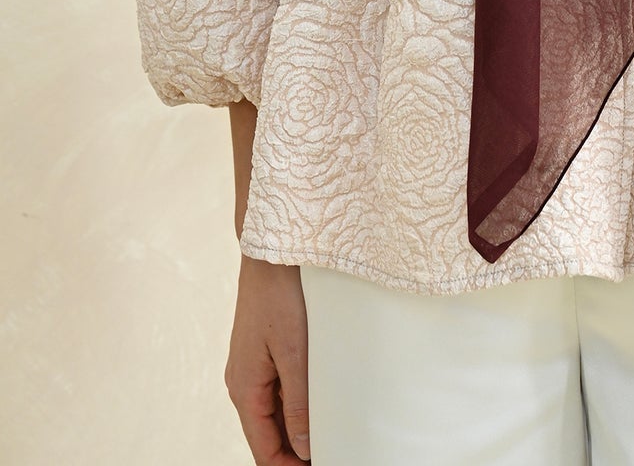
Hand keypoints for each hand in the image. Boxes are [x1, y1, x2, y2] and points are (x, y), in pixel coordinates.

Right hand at [225, 255, 311, 462]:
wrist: (269, 251)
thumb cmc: (279, 296)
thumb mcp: (293, 352)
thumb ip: (297, 402)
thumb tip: (303, 447)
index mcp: (244, 389)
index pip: (263, 450)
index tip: (320, 465)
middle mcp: (242, 383)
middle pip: (267, 435)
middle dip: (294, 452)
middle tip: (330, 452)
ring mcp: (251, 368)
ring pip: (272, 414)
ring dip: (296, 429)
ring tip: (328, 435)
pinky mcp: (262, 353)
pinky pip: (275, 391)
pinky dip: (294, 405)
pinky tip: (317, 404)